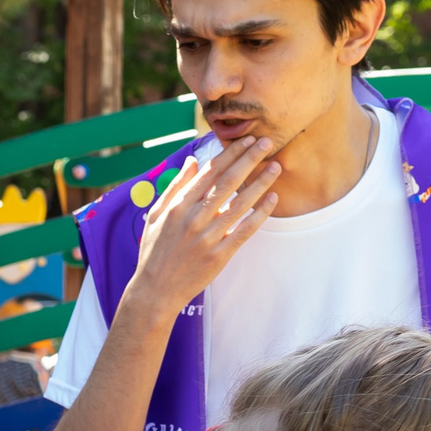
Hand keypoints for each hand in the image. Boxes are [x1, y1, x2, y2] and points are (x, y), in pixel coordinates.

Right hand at [126, 137, 283, 320]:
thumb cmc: (154, 251)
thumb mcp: (156, 215)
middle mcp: (195, 218)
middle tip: (266, 142)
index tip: (246, 140)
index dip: (230, 153)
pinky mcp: (220, 255)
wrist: (156, 290)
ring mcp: (208, 237)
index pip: (210, 172)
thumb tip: (193, 161)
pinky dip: (260, 213)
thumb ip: (175, 186)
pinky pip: (245, 229)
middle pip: (228, 182)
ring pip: (240, 203)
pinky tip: (272, 198)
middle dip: (249, 159)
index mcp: (179, 205)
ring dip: (260, 182)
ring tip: (275, 166)